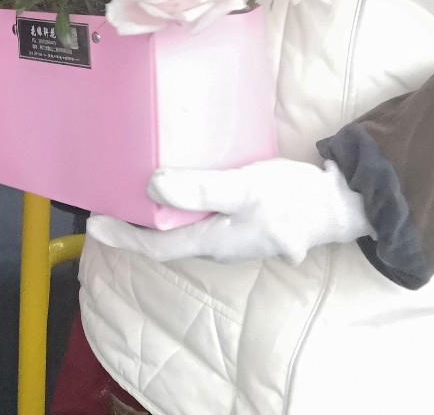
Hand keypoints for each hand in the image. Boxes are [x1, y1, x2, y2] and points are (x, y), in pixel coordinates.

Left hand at [85, 159, 369, 264]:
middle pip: (166, 242)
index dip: (123, 237)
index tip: (94, 224)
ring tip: (133, 194)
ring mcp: (233, 237)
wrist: (339, 205)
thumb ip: (200, 188)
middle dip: (134, 228)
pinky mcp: (245, 223)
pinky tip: (180, 186)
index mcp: (213, 242)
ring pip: (184, 232)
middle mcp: (219, 246)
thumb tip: (153, 186)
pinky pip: (202, 220)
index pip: (156, 247)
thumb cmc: (293, 198)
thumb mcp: (245, 188)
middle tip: (107, 205)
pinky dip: (181, 208)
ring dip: (156, 218)